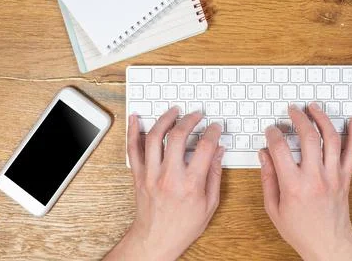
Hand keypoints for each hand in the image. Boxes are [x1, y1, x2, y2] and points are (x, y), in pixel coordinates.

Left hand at [105, 108, 223, 260]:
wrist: (155, 240)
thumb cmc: (183, 226)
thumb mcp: (209, 204)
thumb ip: (214, 175)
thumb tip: (219, 152)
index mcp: (190, 184)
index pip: (205, 147)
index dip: (212, 132)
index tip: (215, 128)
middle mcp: (169, 176)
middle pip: (178, 136)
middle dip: (189, 119)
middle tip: (196, 115)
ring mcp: (150, 174)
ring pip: (154, 137)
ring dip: (165, 119)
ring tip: (173, 111)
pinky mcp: (138, 176)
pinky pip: (133, 149)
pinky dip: (133, 132)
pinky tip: (136, 119)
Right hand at [259, 102, 351, 260]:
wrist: (329, 244)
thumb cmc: (301, 230)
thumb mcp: (274, 208)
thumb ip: (268, 179)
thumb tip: (264, 155)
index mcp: (294, 186)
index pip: (280, 149)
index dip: (273, 134)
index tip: (271, 130)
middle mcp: (315, 177)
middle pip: (308, 137)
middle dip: (299, 118)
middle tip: (292, 110)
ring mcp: (333, 176)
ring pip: (331, 139)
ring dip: (322, 119)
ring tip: (314, 108)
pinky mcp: (345, 178)